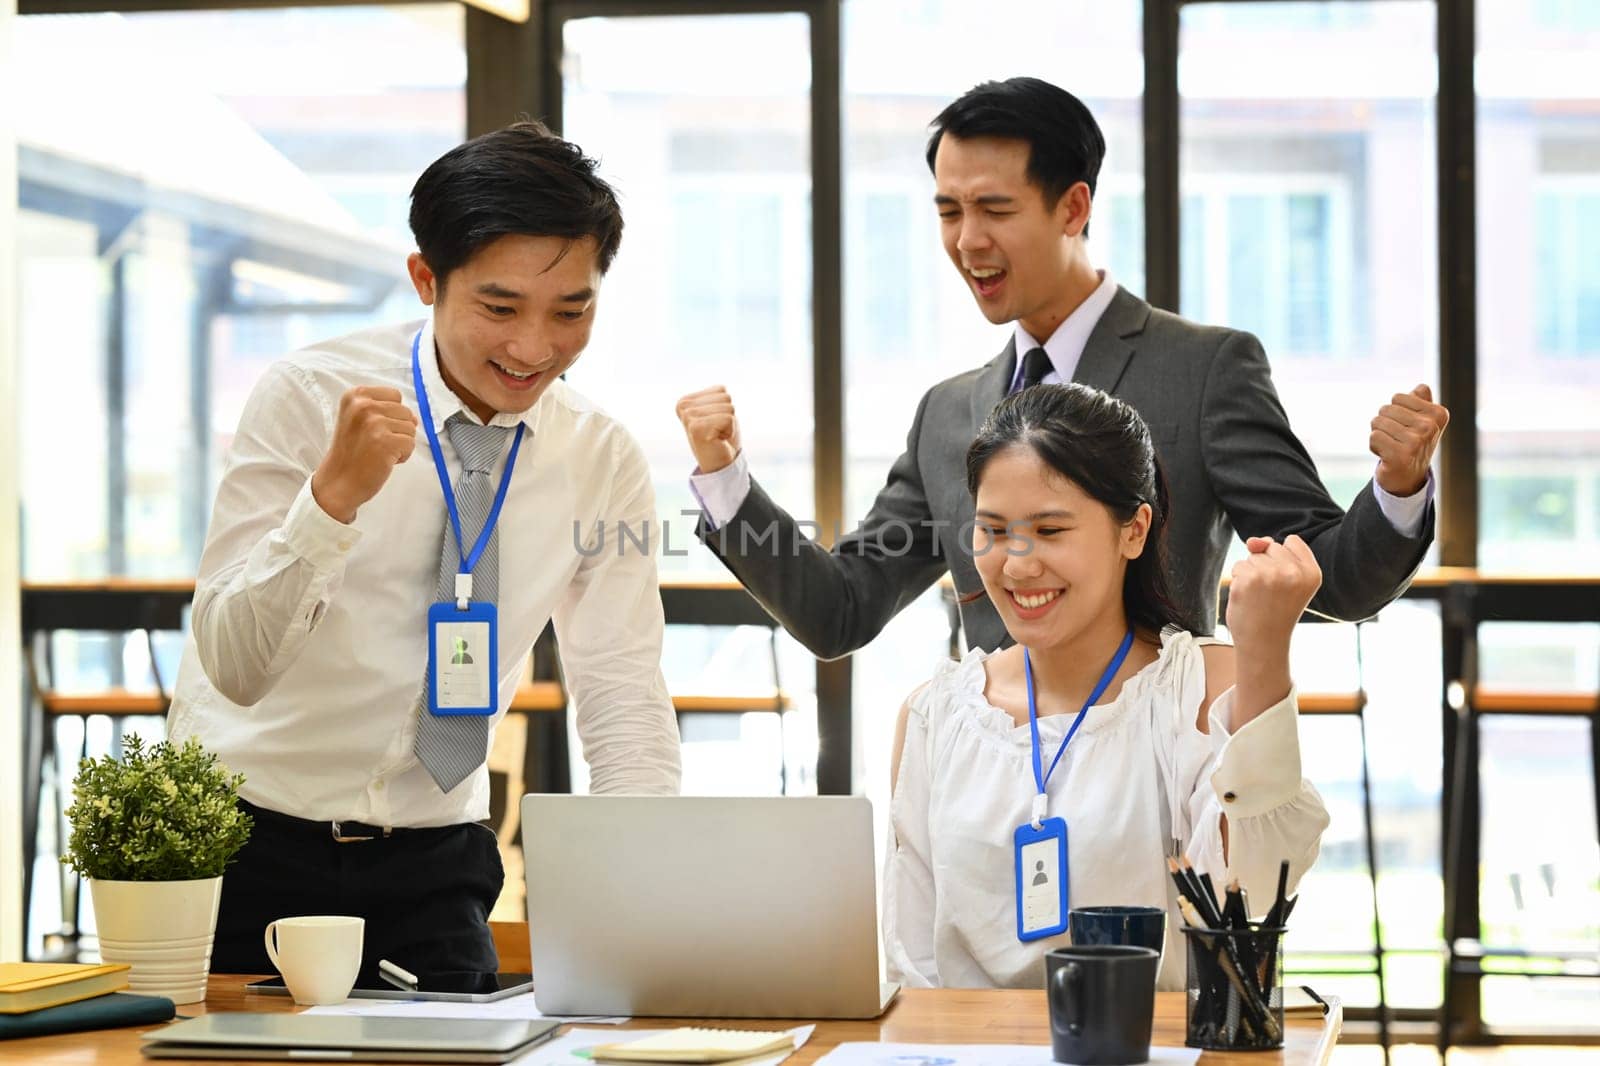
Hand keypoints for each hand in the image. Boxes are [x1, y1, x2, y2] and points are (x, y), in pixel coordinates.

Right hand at [310, 386, 418, 522]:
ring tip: (378, 452)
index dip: (392, 415)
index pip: (395, 395)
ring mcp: (374, 423)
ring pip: (411, 428)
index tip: (374, 429)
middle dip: (397, 431)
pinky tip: (384, 460)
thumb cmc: (351, 453)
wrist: (338, 482)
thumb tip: (415, 418)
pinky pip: (411, 444)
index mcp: (355, 396)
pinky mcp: (386, 442)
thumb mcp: (358, 420)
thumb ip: (384, 411)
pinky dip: (402, 456)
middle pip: (405, 412)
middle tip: (375, 444)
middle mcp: (363, 405)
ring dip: (400, 444)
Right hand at [675, 386, 741, 473]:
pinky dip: (730, 430)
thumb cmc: (720, 437)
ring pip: (728, 407)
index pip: (721, 390)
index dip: (725, 408)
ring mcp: (688, 417)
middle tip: (717, 432)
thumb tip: (722, 388)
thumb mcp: (717, 411)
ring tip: (717, 435)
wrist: (719, 465)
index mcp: (685, 401)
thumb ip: (716, 397)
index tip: (715, 424)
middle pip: (725, 397)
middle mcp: (683, 407)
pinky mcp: (697, 428)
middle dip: (728, 416)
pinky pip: (728, 418)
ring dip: (729, 424)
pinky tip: (719, 440)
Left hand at [1225, 535, 1322, 719]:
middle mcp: (1294, 571)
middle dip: (1266, 565)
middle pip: (1271, 546)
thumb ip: (1275, 551)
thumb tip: (1253, 541)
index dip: (1283, 560)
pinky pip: (1238, 566)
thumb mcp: (1288, 580)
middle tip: (1272, 594)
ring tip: (1260, 597)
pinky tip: (1248, 599)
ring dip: (1251, 573)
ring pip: (1253, 556)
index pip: (1292, 541)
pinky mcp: (1248, 579)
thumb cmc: (1276, 611)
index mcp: (1312, 572)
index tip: (1286, 584)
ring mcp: (1270, 574)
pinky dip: (1238, 581)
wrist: (1264, 643)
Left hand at [1370, 384, 1448, 496]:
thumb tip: (1421, 387)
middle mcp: (1430, 427)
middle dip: (1384, 423)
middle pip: (1385, 409)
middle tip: (1396, 440)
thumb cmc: (1411, 444)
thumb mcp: (1421, 421)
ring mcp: (1417, 441)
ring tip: (1392, 447)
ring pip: (1377, 422)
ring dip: (1379, 435)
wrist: (1408, 478)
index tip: (1405, 428)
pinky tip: (1386, 456)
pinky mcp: (1401, 455)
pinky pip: (1373, 437)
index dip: (1395, 412)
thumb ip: (1421, 402)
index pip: (1398, 397)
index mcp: (1438, 414)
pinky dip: (1374, 446)